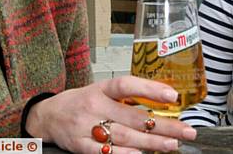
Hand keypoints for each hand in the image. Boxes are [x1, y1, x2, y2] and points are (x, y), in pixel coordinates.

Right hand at [26, 75, 196, 152]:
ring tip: (172, 145)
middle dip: (164, 126)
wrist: (46, 116)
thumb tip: (163, 102)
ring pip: (124, 137)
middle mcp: (94, 106)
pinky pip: (105, 153)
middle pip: (133, 117)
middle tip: (186, 131)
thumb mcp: (100, 91)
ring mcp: (86, 127)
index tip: (173, 95)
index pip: (127, 86)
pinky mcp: (80, 146)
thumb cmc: (80, 102)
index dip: (150, 89)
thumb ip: (126, 97)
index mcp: (100, 89)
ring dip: (151, 143)